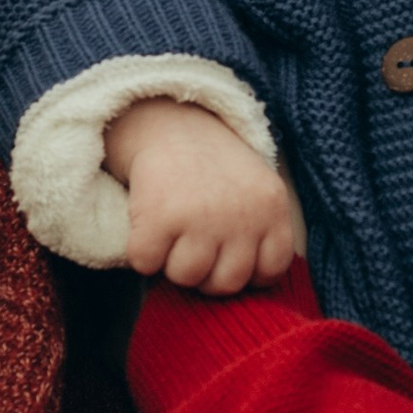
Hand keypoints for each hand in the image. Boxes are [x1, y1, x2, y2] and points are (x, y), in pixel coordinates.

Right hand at [104, 99, 298, 294]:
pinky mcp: (160, 217)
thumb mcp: (256, 189)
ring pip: (186, 277)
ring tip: (172, 232)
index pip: (269, 273)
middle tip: (194, 242)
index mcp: (272, 208)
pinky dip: (140, 251)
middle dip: (206, 272)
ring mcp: (201, 218)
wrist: (168, 122)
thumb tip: (252, 289)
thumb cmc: (212, 167)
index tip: (226, 253)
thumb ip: (262, 232)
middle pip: (225, 284)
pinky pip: (146, 264)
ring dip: (171, 262)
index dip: (244, 271)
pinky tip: (148, 223)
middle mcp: (242, 216)